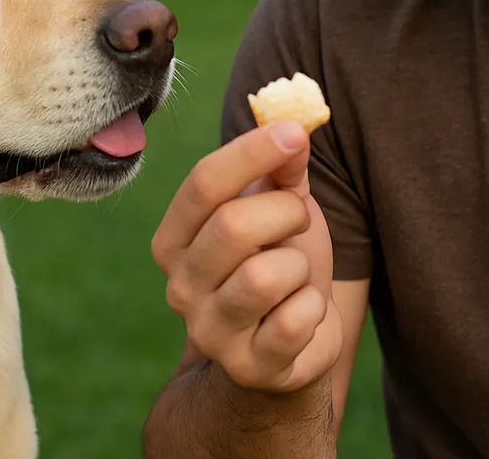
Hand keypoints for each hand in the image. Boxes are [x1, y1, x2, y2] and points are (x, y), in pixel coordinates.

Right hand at [151, 121, 343, 394]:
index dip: (253, 152)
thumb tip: (292, 122)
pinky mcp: (249, 367)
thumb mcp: (278, 210)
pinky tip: (303, 314)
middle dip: (286, 213)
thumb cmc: (278, 263)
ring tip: (297, 275)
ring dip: (300, 266)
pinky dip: (313, 309)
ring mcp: (211, 331)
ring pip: (264, 276)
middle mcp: (180, 286)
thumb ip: (282, 169)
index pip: (203, 182)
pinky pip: (292, 322)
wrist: (288, 348)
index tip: (296, 133)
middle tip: (299, 222)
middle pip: (233, 225)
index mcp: (175, 239)